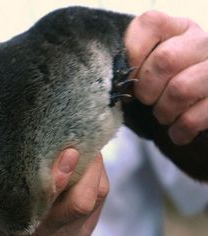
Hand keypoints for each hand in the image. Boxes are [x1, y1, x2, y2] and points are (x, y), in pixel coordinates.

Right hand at [0, 93, 108, 235]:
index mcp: (18, 224)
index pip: (56, 203)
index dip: (65, 174)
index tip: (67, 147)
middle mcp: (47, 233)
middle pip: (86, 196)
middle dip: (88, 163)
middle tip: (80, 134)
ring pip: (96, 196)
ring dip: (94, 167)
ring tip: (83, 140)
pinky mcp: (80, 233)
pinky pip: (97, 200)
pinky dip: (94, 177)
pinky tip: (84, 157)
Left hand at [125, 11, 207, 144]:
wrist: (189, 108)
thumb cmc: (160, 87)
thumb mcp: (144, 68)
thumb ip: (129, 66)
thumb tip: (116, 81)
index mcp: (177, 28)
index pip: (150, 24)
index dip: (132, 54)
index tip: (128, 76)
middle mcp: (201, 42)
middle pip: (165, 60)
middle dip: (146, 89)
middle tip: (146, 100)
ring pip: (181, 89)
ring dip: (163, 111)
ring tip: (162, 115)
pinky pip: (194, 117)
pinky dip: (179, 129)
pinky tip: (176, 131)